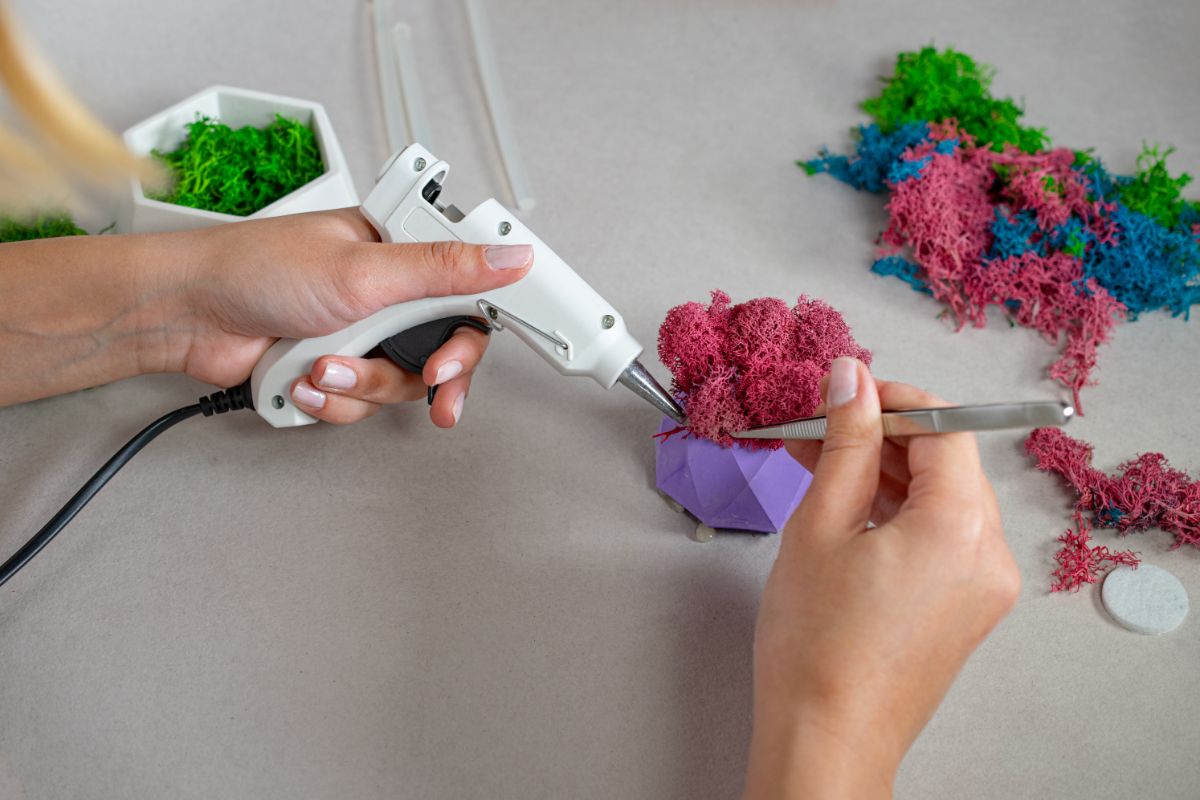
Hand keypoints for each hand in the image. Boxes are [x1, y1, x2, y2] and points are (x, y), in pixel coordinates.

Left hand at [152, 208, 531, 426]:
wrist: (186, 316)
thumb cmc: (256, 268)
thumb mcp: (365, 269)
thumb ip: (445, 269)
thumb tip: (511, 257)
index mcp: (398, 251)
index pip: (465, 291)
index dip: (474, 329)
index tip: (470, 353)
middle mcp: (383, 293)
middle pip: (440, 348)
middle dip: (428, 374)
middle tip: (432, 386)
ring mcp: (358, 334)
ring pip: (399, 383)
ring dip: (360, 383)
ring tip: (324, 364)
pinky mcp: (334, 369)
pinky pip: (360, 404)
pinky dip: (331, 398)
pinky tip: (305, 376)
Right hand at [743, 358, 1019, 798]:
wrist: (826, 737)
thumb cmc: (815, 647)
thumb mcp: (820, 525)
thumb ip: (844, 441)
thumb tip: (851, 377)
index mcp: (960, 528)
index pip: (943, 427)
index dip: (892, 398)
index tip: (845, 391)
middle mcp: (989, 555)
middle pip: (946, 461)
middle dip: (883, 435)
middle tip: (820, 426)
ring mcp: (984, 585)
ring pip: (941, 497)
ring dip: (885, 473)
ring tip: (819, 465)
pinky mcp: (967, 607)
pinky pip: (940, 536)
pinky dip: (898, 513)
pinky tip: (846, 505)